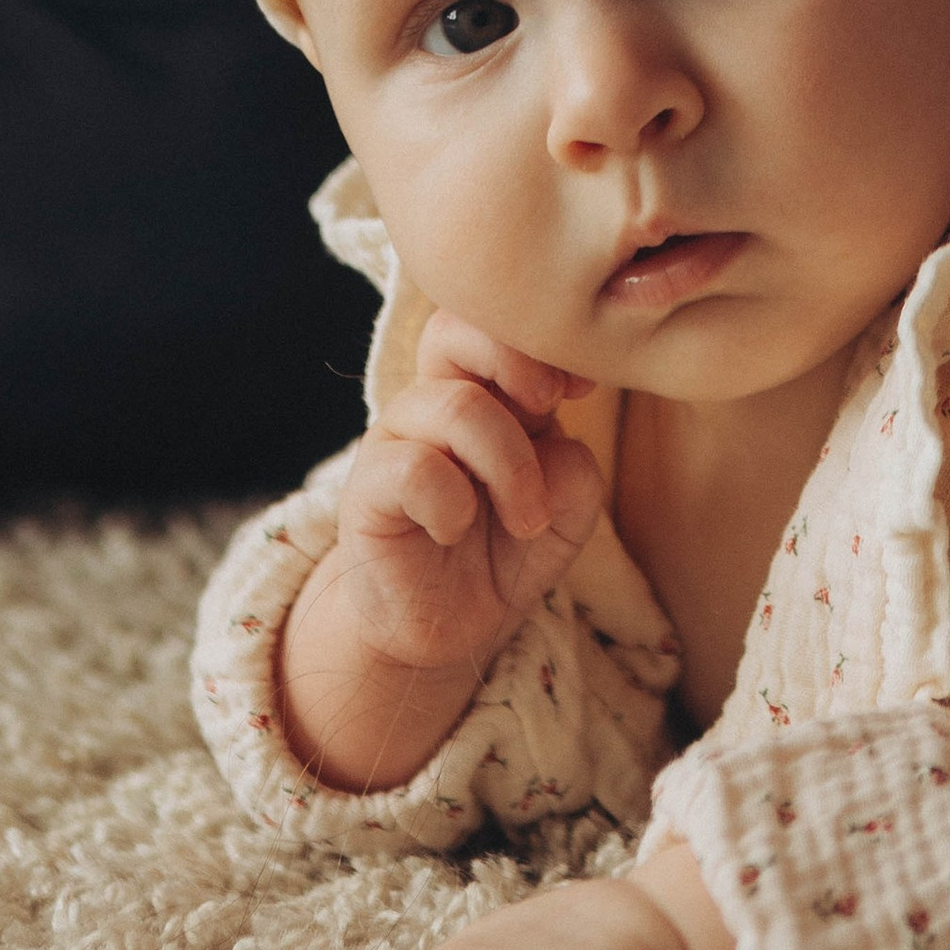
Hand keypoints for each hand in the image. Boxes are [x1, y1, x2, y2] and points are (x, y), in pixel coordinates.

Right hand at [277, 313, 606, 788]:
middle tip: (549, 408)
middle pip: (454, 330)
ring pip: (456, 405)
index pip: (495, 322)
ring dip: (510, 464)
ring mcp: (397, 441)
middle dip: (515, 361)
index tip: (581, 389)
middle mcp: (434, 403)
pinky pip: (415, 469)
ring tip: (526, 518)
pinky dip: (453, 504)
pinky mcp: (367, 488)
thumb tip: (559, 443)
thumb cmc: (505, 552)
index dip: (543, 341)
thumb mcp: (565, 512)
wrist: (446, 628)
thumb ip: (575, 468)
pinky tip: (455, 531)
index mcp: (484, 391)